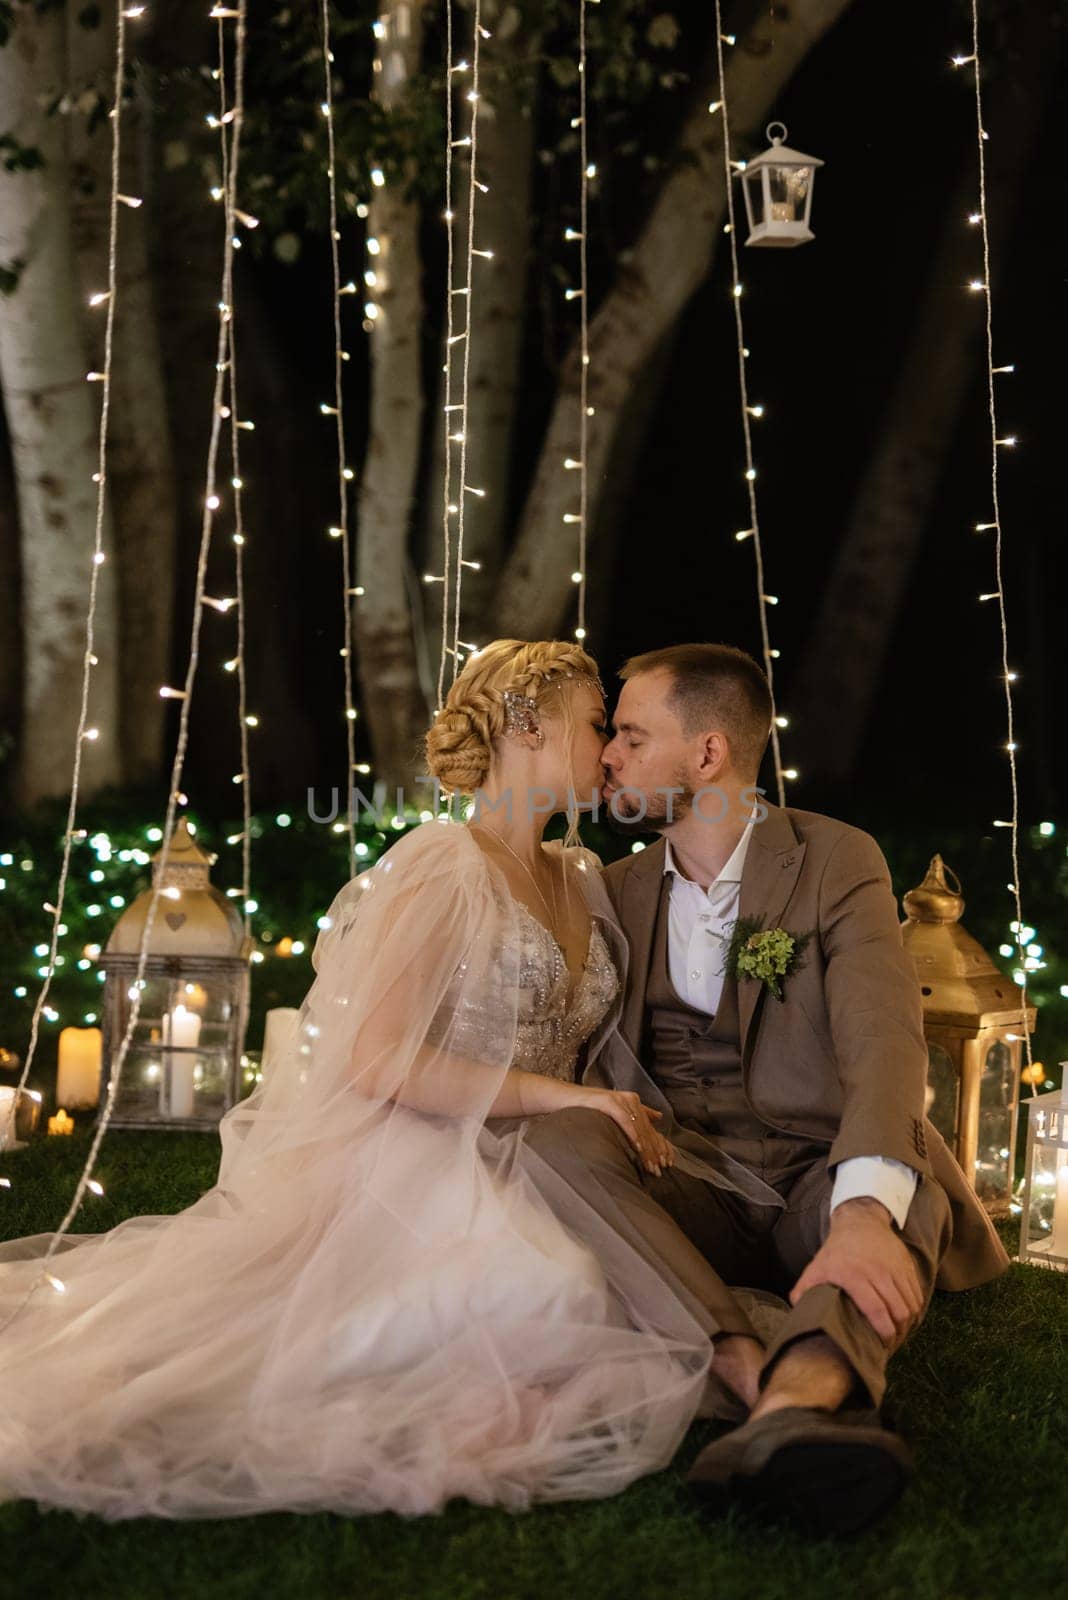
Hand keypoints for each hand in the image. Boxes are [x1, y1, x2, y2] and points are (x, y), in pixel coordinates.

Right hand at [578, 1087, 675, 1176]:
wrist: (565, 1098)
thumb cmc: (589, 1108)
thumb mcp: (616, 1111)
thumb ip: (639, 1112)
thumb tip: (659, 1117)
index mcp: (633, 1101)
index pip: (649, 1128)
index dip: (658, 1147)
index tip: (664, 1165)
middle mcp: (630, 1099)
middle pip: (646, 1129)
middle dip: (653, 1152)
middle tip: (658, 1171)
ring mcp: (620, 1099)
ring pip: (638, 1127)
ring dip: (646, 1149)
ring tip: (650, 1165)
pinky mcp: (609, 1101)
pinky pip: (624, 1120)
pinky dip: (632, 1134)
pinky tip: (637, 1147)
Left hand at [789, 1196, 922, 1346]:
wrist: (860, 1222)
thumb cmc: (836, 1251)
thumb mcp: (817, 1268)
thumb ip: (804, 1290)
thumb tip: (798, 1312)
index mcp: (854, 1275)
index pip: (876, 1310)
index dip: (883, 1332)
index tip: (882, 1346)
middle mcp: (878, 1272)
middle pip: (898, 1311)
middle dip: (897, 1333)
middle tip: (890, 1344)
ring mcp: (896, 1269)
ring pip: (911, 1305)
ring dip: (907, 1324)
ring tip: (897, 1334)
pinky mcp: (907, 1267)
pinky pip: (917, 1295)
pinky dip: (914, 1311)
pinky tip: (904, 1319)